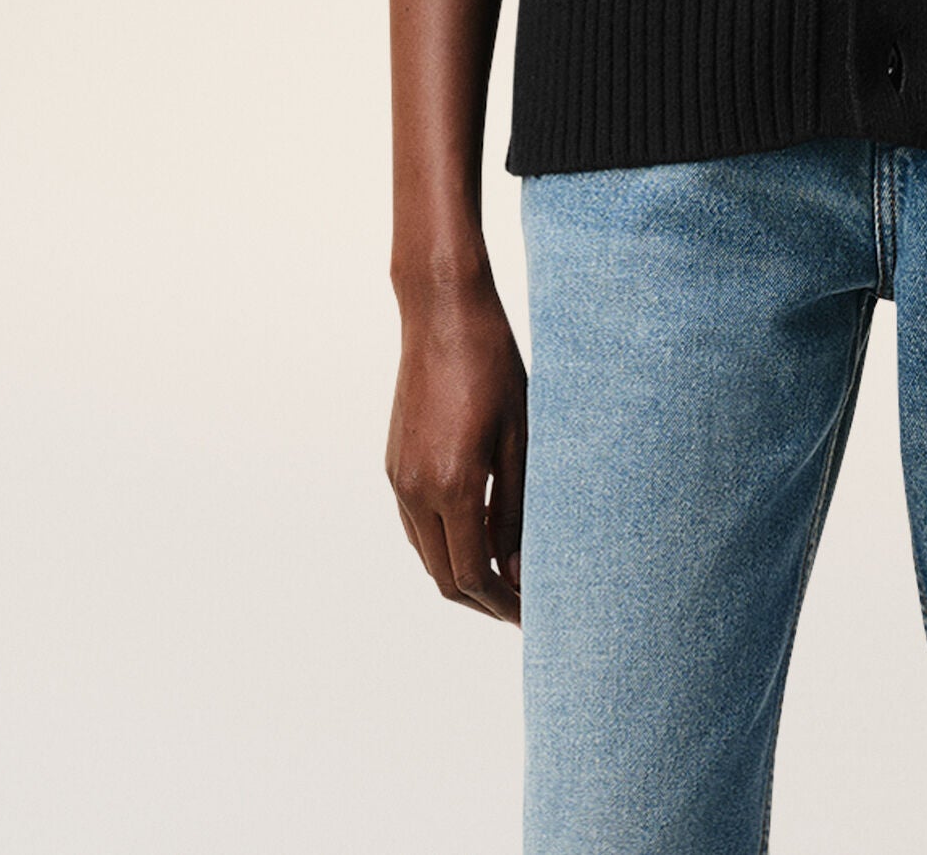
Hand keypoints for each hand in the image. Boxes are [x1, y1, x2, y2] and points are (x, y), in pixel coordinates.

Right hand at [386, 273, 527, 622]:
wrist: (442, 314)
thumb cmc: (493, 366)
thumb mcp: (520, 437)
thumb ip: (516, 509)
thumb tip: (516, 569)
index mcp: (451, 486)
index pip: (472, 576)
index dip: (503, 604)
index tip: (533, 613)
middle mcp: (415, 490)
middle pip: (444, 576)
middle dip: (484, 600)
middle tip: (523, 604)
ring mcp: (399, 478)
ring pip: (427, 554)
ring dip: (462, 574)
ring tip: (506, 576)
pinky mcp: (394, 464)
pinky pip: (415, 525)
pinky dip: (444, 544)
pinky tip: (477, 536)